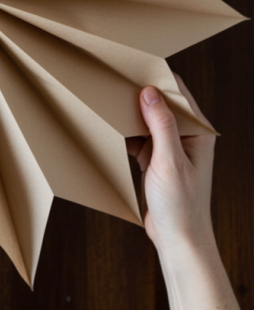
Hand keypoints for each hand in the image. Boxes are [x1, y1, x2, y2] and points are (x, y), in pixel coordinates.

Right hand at [126, 75, 215, 255]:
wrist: (179, 241)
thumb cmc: (182, 206)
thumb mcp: (170, 162)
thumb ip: (161, 125)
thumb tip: (150, 93)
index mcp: (198, 133)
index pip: (179, 94)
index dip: (159, 79)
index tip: (137, 68)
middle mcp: (186, 137)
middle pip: (162, 104)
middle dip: (141, 94)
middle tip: (118, 82)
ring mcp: (170, 149)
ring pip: (148, 121)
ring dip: (131, 114)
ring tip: (111, 102)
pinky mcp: (156, 161)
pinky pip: (140, 138)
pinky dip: (127, 133)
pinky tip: (112, 129)